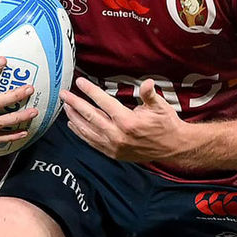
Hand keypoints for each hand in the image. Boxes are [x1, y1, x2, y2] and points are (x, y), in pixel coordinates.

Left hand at [62, 77, 188, 161]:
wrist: (172, 148)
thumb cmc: (166, 124)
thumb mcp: (160, 106)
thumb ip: (149, 94)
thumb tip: (147, 83)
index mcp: (128, 121)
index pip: (103, 102)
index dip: (90, 91)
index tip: (80, 82)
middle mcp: (118, 135)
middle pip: (90, 116)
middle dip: (75, 103)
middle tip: (64, 94)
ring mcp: (114, 146)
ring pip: (88, 130)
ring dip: (74, 118)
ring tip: (65, 107)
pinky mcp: (113, 153)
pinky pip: (92, 142)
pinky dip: (81, 133)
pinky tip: (73, 125)